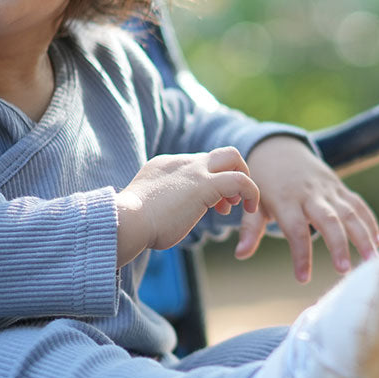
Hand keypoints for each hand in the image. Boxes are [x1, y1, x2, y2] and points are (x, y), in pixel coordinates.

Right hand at [116, 147, 259, 266]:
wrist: (126, 221)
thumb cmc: (131, 224)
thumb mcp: (145, 207)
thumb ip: (158, 205)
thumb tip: (162, 217)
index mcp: (166, 166)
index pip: (198, 163)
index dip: (210, 181)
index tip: (213, 204)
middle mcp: (181, 163)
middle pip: (219, 153)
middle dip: (233, 172)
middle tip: (231, 200)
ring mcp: (194, 171)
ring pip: (232, 156)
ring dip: (243, 180)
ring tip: (241, 206)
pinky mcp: (205, 184)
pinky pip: (241, 180)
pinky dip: (251, 192)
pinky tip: (251, 210)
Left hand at [235, 135, 378, 281]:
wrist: (278, 150)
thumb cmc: (264, 183)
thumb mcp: (254, 203)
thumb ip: (250, 228)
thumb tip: (241, 254)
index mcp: (286, 200)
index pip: (295, 229)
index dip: (300, 254)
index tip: (303, 279)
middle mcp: (310, 194)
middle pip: (328, 219)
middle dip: (338, 244)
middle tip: (345, 271)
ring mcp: (328, 190)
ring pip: (349, 212)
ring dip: (363, 235)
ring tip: (372, 260)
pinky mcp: (340, 187)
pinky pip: (358, 204)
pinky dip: (370, 221)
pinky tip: (378, 242)